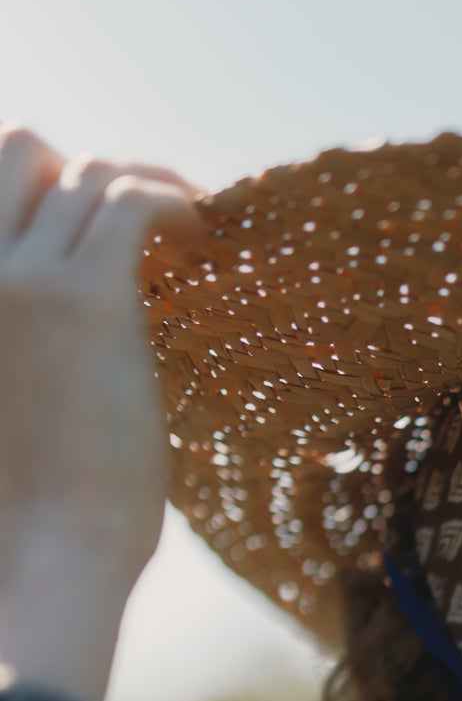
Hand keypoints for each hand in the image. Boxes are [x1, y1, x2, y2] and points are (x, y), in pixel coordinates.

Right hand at [0, 124, 205, 591]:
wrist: (47, 554)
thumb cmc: (36, 502)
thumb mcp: (12, 391)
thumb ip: (28, 333)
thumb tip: (86, 313)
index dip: (51, 186)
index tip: (111, 225)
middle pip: (22, 146)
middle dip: (92, 167)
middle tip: (154, 216)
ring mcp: (18, 277)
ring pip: (86, 171)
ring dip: (148, 185)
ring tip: (194, 231)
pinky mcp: (83, 301)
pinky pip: (129, 203)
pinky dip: (173, 202)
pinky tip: (204, 236)